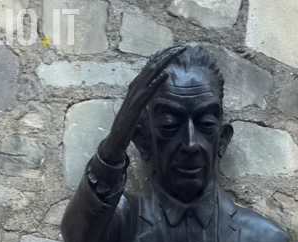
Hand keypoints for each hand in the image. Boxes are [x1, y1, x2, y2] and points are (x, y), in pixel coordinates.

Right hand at [100, 45, 186, 162]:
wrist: (116, 138)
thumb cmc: (128, 124)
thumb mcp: (140, 107)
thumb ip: (146, 97)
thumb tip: (154, 92)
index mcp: (137, 86)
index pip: (152, 67)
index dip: (165, 57)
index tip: (178, 50)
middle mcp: (135, 86)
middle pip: (153, 65)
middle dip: (168, 55)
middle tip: (182, 47)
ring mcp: (135, 95)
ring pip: (150, 73)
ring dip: (164, 63)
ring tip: (176, 54)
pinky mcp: (136, 105)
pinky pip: (148, 91)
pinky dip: (157, 82)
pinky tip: (166, 75)